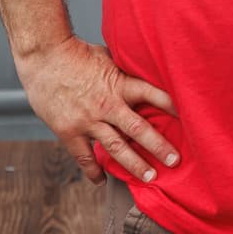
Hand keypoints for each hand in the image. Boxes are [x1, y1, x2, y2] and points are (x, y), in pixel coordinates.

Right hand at [15, 35, 178, 183]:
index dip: (171, 105)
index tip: (189, 118)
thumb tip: (146, 72)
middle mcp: (106, 104)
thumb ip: (125, 71)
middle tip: (175, 161)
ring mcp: (87, 120)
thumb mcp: (108, 57)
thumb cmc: (77, 53)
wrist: (43, 57)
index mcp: (119, 83)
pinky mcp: (69, 131)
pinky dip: (93, 171)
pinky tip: (102, 180)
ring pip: (115, 148)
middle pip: (138, 129)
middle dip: (158, 146)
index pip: (152, 94)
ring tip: (150, 177)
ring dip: (134, 164)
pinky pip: (84, 157)